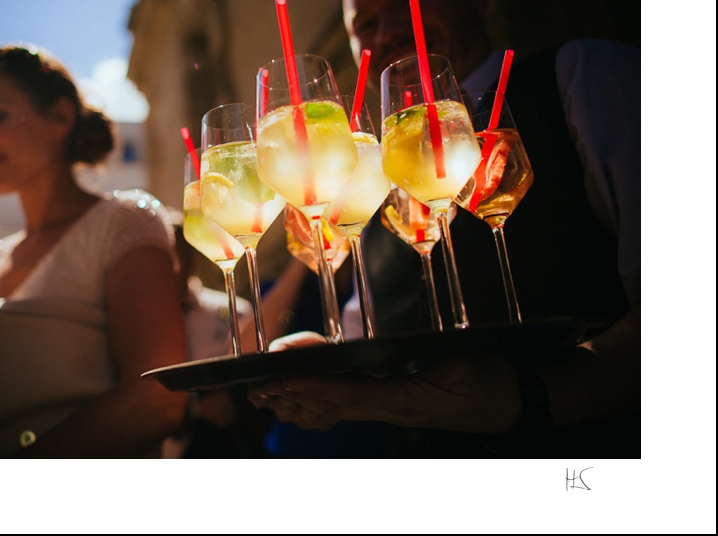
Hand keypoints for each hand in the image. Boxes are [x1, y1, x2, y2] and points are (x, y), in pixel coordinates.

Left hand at [249, 336, 521, 433]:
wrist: (506, 400)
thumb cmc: (489, 382)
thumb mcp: (476, 370)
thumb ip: (457, 364)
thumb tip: (447, 359)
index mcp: (406, 399)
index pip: (352, 395)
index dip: (317, 387)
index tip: (285, 377)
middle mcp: (390, 405)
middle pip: (332, 401)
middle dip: (294, 394)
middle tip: (258, 387)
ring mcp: (387, 404)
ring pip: (334, 405)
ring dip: (298, 398)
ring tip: (263, 391)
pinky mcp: (388, 398)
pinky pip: (347, 401)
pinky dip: (317, 396)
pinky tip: (294, 392)